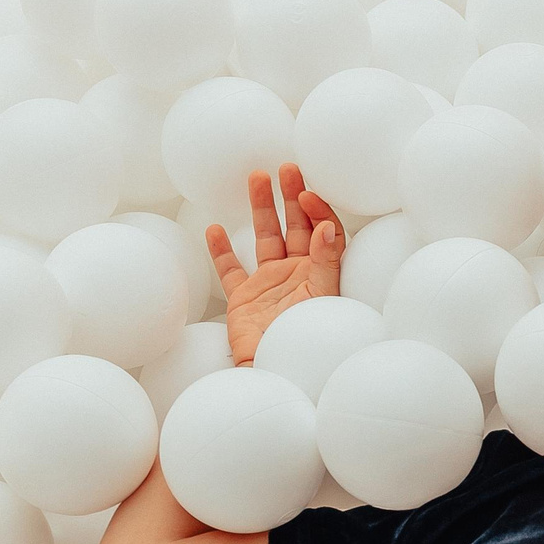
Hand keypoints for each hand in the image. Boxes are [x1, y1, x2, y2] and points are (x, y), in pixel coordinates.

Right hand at [205, 164, 343, 367]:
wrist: (280, 376)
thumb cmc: (309, 343)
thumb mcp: (322, 300)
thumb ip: (326, 265)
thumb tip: (328, 228)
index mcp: (321, 273)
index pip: (323, 231)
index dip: (317, 210)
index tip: (306, 194)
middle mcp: (296, 274)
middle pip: (296, 226)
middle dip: (291, 196)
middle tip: (287, 167)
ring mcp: (269, 285)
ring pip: (265, 238)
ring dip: (261, 209)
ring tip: (256, 177)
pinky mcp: (243, 300)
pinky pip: (230, 271)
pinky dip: (221, 251)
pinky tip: (215, 229)